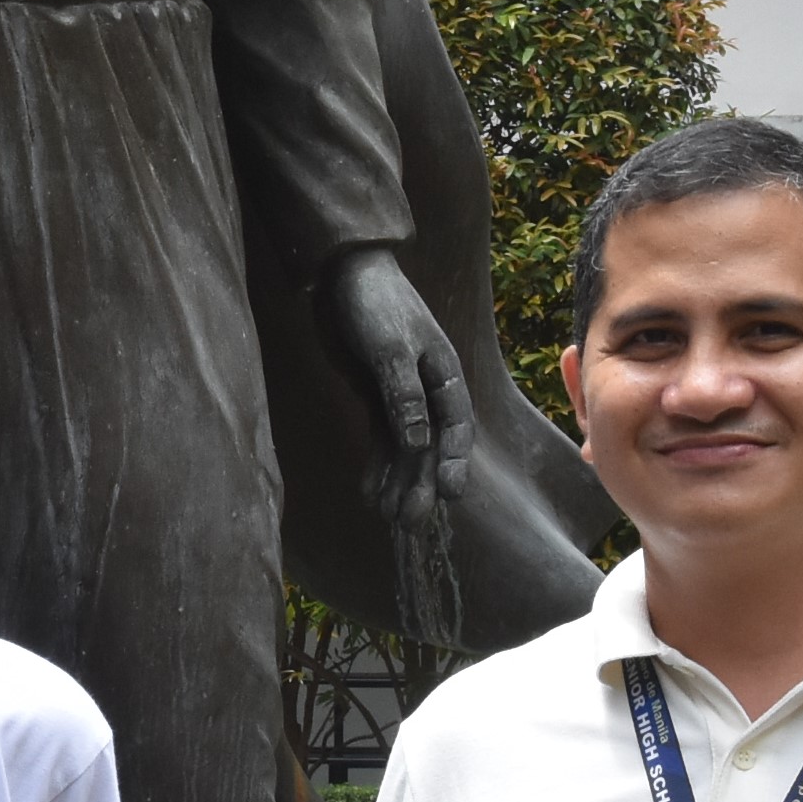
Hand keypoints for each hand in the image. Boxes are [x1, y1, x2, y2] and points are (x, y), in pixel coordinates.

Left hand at [319, 245, 472, 524]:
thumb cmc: (377, 304)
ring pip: (406, 449)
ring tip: (390, 520)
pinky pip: (382, 440)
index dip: (452, 463)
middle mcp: (430, 392)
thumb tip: (417, 442)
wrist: (346, 275)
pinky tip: (371, 493)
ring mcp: (404, 397)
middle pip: (430, 447)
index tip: (448, 496)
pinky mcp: (378, 398)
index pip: (456, 428)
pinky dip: (378, 466)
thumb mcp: (391, 348)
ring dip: (400, 483)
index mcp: (446, 376)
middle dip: (422, 486)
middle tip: (412, 526)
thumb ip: (404, 395)